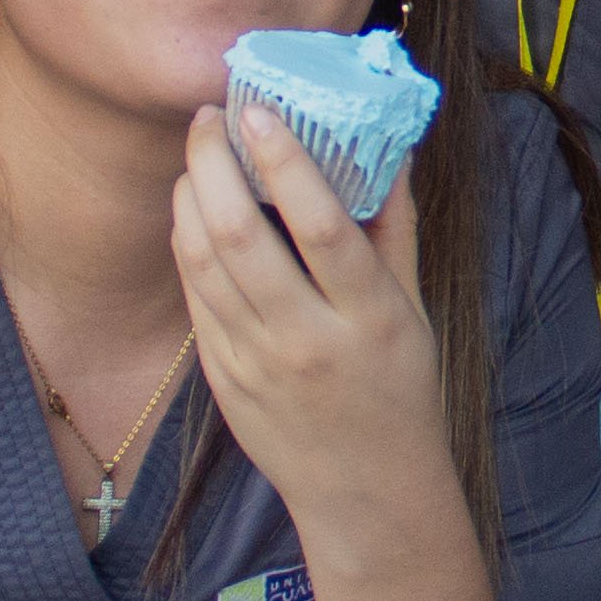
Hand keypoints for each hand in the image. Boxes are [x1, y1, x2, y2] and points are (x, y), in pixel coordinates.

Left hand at [173, 101, 454, 526]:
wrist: (367, 491)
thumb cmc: (400, 388)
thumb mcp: (414, 309)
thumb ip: (396, 227)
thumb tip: (388, 144)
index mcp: (368, 317)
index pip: (321, 226)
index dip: (286, 161)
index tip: (260, 109)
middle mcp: (307, 339)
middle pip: (242, 237)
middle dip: (214, 165)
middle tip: (209, 117)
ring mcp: (256, 363)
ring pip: (203, 262)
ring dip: (190, 196)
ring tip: (197, 153)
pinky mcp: (222, 379)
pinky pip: (194, 296)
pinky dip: (187, 241)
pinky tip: (193, 209)